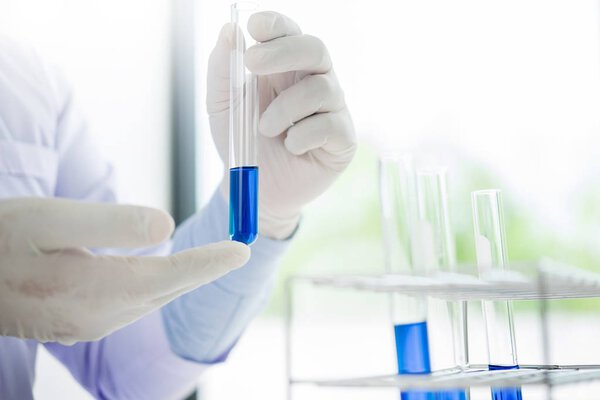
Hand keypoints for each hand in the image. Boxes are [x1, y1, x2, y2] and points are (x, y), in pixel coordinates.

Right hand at [0, 197, 248, 343]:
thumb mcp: (49, 221)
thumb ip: (109, 224)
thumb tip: (166, 225)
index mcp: (97, 290)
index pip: (171, 276)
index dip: (208, 262)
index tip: (242, 250)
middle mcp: (99, 317)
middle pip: (166, 290)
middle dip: (202, 271)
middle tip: (235, 253)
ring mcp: (88, 325)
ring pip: (150, 300)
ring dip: (181, 279)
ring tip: (210, 262)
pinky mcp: (78, 324)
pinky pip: (131, 306)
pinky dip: (155, 287)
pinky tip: (161, 275)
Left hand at [207, 11, 355, 238]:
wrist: (256, 189)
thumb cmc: (242, 143)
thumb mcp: (222, 107)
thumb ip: (222, 71)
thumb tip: (229, 31)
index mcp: (285, 68)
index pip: (289, 33)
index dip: (276, 24)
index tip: (254, 27)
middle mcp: (313, 81)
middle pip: (315, 48)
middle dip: (284, 51)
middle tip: (252, 64)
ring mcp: (331, 109)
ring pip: (321, 88)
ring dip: (285, 108)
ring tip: (264, 130)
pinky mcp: (342, 138)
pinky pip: (331, 125)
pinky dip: (303, 135)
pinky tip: (291, 146)